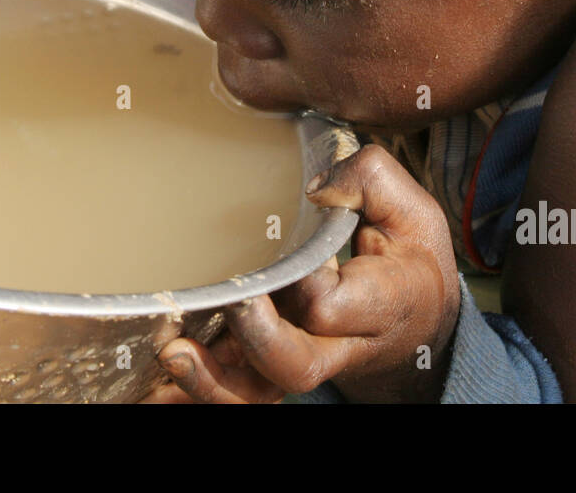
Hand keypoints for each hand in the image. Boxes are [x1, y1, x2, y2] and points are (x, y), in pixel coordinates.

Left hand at [143, 145, 461, 403]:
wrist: (417, 317)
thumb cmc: (410, 257)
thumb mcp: (412, 209)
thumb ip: (370, 181)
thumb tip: (318, 186)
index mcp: (377, 304)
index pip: (331, 305)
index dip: (303, 285)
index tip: (286, 249)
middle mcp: (338, 346)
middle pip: (295, 365)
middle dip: (256, 341)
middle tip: (229, 302)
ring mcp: (302, 362)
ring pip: (259, 394)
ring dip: (211, 382)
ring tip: (173, 351)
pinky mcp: (272, 369)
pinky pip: (235, 394)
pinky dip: (196, 391)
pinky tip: (157, 384)